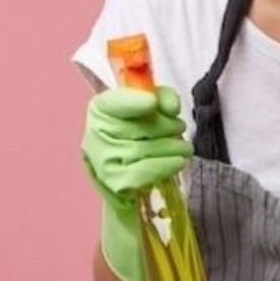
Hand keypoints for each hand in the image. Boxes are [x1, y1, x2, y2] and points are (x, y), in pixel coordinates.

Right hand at [81, 86, 191, 280]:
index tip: (152, 103)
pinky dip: (165, 166)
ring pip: (141, 151)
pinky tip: (177, 162)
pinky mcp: (114, 182)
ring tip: (184, 147)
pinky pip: (142, 174)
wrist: (130, 169)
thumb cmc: (142, 131)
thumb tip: (172, 108)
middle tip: (180, 128)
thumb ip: (163, 98)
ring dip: (171, 148)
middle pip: (135, 128)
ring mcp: (102, 161)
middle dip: (166, 127)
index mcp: (101, 108)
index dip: (133, 101)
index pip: (113, 103)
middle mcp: (95, 133)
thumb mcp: (153, 106)